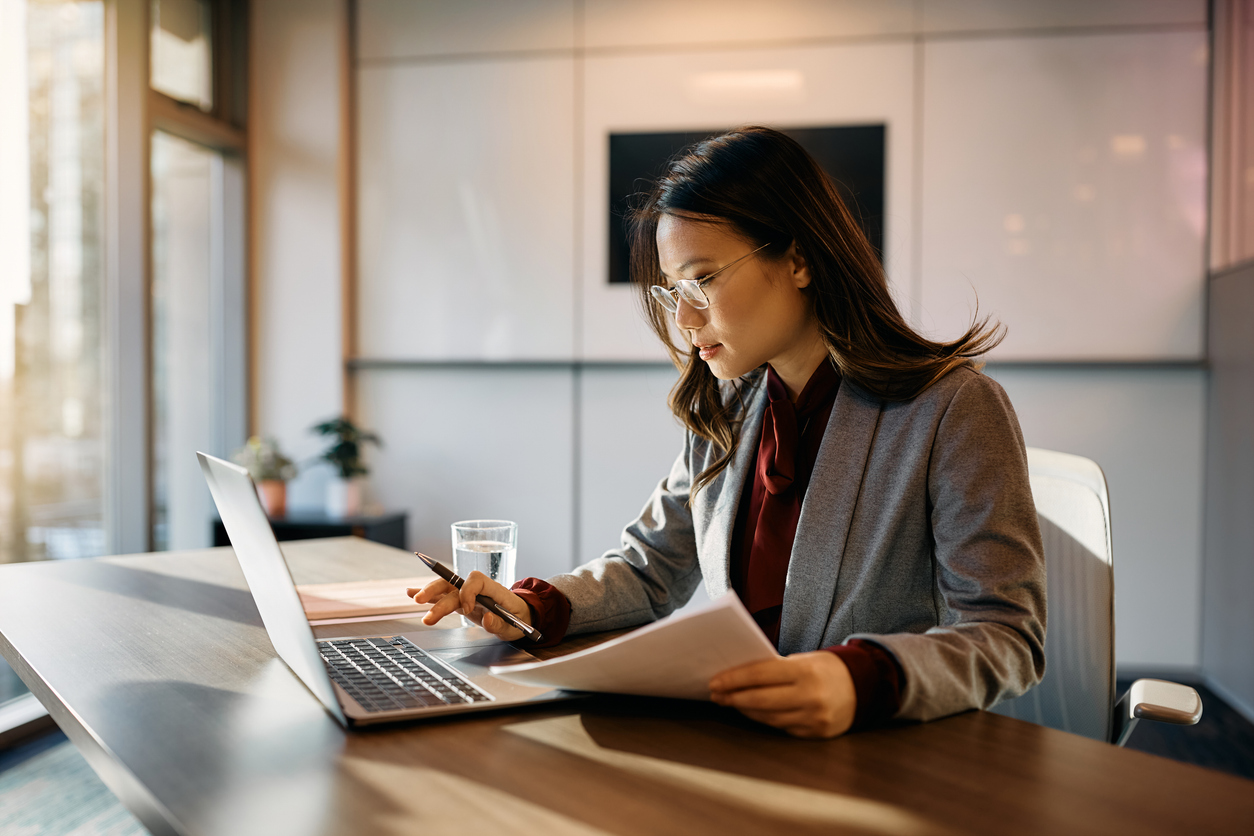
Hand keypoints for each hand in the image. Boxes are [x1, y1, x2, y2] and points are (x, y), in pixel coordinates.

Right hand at [407, 572, 532, 641]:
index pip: (476, 580)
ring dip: (429, 593)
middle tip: (422, 601)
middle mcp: (478, 590)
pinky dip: (429, 596)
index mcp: (494, 590)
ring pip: (446, 589)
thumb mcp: (514, 627)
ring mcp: (468, 595)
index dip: (468, 592)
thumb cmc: (519, 619)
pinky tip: (412, 593)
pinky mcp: (462, 603)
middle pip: (455, 583)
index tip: (467, 609)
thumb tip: (487, 618)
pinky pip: (444, 597)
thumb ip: (500, 623)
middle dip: (437, 590)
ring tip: (413, 597)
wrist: (521, 617)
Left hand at [708, 651, 855, 738]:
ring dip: (745, 710)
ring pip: (768, 717)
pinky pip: (781, 727)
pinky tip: (752, 712)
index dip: (734, 679)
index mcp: (806, 671)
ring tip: (730, 702)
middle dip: (734, 697)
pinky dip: (764, 719)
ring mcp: (814, 718)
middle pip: (760, 700)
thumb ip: (775, 668)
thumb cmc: (826, 668)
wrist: (864, 687)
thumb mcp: (804, 659)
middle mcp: (811, 697)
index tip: (715, 681)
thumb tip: (738, 676)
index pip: (760, 675)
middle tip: (716, 694)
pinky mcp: (815, 733)